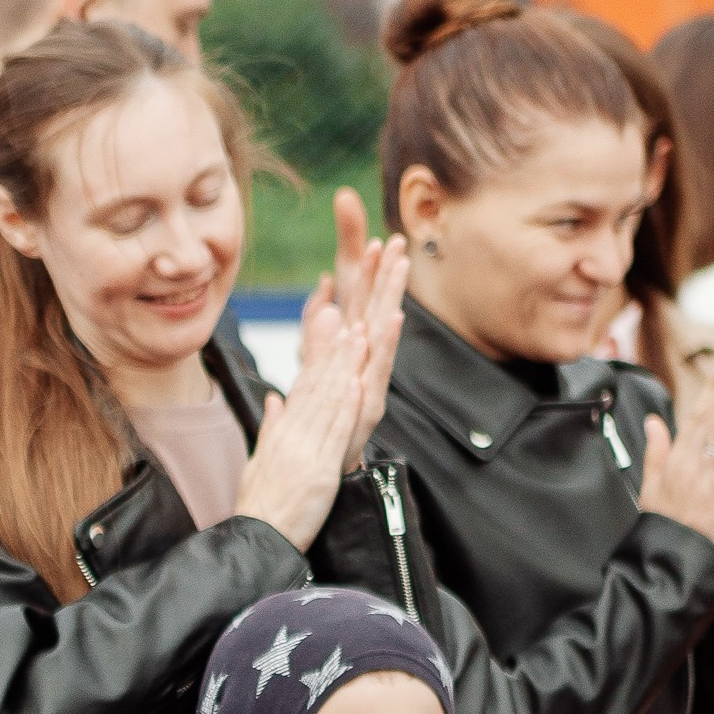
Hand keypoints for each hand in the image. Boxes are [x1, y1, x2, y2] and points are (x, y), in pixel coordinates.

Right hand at [233, 314, 367, 551]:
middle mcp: (292, 438)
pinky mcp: (321, 472)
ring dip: (346, 369)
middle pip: (316, 389)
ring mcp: (306, 453)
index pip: (302, 390)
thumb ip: (270, 428)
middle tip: (350, 321)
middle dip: (335, 354)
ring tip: (359, 340)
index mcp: (279, 435)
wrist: (257, 541)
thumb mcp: (258, 463)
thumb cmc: (258, 509)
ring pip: (329, 404)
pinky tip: (356, 383)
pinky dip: (347, 408)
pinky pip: (336, 434)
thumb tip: (274, 399)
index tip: (332, 333)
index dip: (318, 360)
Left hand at [328, 189, 409, 467]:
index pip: (359, 308)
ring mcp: (369, 383)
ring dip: (391, 299)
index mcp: (349, 355)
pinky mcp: (369, 405)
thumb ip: (317, 334)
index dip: (369, 275)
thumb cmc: (322, 425)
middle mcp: (364, 365)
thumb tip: (324, 294)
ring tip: (400, 267)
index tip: (378, 240)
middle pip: (376, 312)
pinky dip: (385, 344)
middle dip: (387, 276)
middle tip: (398, 241)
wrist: (319, 473)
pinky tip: (392, 319)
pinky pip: (379, 369)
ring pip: (382, 334)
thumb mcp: (313, 373)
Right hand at [642, 355, 713, 549]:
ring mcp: (705, 475)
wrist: (673, 552)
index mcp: (674, 459)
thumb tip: (653, 422)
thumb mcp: (650, 485)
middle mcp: (689, 462)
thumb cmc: (664, 521)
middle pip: (707, 416)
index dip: (708, 389)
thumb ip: (655, 449)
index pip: (694, 415)